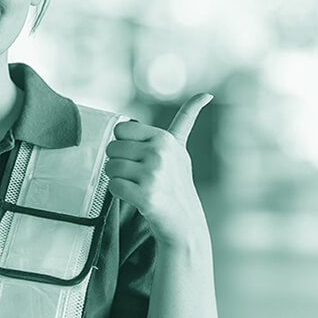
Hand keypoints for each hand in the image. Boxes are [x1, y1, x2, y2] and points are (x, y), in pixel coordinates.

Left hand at [105, 93, 212, 247]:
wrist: (185, 222)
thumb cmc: (177, 182)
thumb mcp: (180, 148)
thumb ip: (186, 119)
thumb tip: (207, 94)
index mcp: (165, 138)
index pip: (121, 129)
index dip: (125, 145)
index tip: (140, 157)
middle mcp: (160, 153)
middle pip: (112, 148)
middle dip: (120, 163)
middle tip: (138, 175)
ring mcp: (153, 175)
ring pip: (110, 168)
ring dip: (119, 179)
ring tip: (138, 186)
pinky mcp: (146, 196)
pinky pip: (113, 187)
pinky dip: (119, 194)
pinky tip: (135, 197)